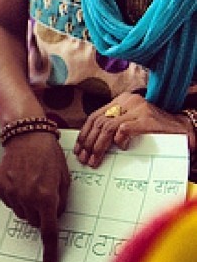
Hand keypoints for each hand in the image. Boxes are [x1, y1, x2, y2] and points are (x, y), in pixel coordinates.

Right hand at [0, 132, 69, 261]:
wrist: (26, 135)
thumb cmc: (49, 155)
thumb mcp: (64, 179)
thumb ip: (61, 201)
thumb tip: (54, 217)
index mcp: (47, 197)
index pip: (49, 232)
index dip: (50, 252)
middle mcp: (28, 197)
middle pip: (35, 222)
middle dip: (41, 213)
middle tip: (43, 193)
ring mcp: (11, 192)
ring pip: (22, 213)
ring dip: (28, 204)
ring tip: (31, 182)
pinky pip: (10, 202)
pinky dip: (16, 195)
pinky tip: (19, 178)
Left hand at [73, 93, 190, 167]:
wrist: (183, 128)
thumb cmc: (155, 129)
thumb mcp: (130, 123)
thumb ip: (113, 127)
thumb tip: (90, 144)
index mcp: (120, 100)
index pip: (94, 117)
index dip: (84, 134)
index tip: (78, 149)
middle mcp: (127, 101)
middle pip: (99, 123)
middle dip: (88, 143)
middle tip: (84, 159)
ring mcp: (137, 109)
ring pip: (107, 127)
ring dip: (98, 146)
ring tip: (95, 160)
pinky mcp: (147, 119)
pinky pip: (124, 129)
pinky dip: (119, 140)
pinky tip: (121, 148)